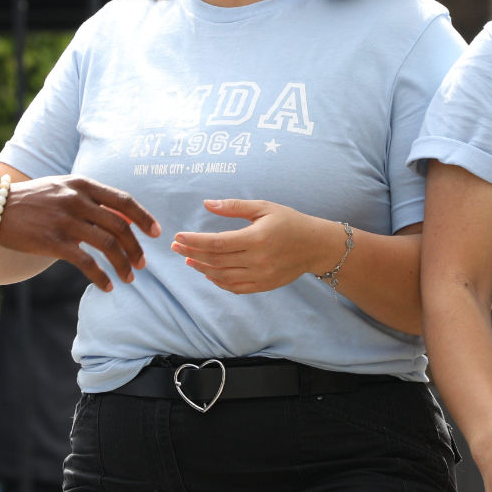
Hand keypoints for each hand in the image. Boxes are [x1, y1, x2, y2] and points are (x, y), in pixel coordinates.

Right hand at [0, 176, 159, 291]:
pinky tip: (107, 286)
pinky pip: (86, 262)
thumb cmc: (31, 200)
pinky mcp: (53, 242)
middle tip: (142, 264)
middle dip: (136, 248)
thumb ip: (88, 200)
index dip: (143, 217)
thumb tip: (119, 219)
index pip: (123, 201)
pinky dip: (101, 277)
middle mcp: (76, 200)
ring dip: (123, 264)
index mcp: (82, 185)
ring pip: (108, 245)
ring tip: (129, 277)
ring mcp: (65, 221)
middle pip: (120, 226)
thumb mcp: (61, 189)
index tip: (155, 232)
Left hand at [171, 199, 336, 294]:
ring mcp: (261, 275)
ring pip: (223, 276)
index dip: (194, 241)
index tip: (178, 237)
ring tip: (188, 259)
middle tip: (176, 247)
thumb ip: (234, 206)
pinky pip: (235, 287)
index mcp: (257, 237)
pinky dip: (219, 282)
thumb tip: (206, 203)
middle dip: (193, 253)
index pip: (217, 242)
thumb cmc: (289, 221)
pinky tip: (208, 273)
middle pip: (216, 260)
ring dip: (202, 269)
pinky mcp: (264, 285)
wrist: (315, 246)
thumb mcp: (264, 207)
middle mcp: (258, 259)